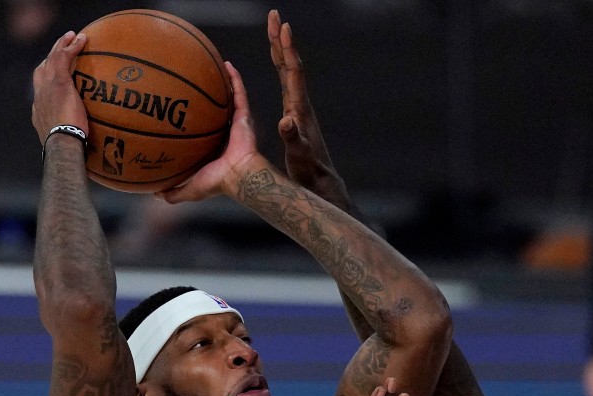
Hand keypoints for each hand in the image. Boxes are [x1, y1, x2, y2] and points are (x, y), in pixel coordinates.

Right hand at [31, 31, 88, 142]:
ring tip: (71, 36)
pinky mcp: (59, 82)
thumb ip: (71, 138)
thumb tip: (84, 144)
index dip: (46, 80)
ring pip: (51, 60)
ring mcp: (47, 88)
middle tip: (60, 49)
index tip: (54, 76)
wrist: (61, 145)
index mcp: (39, 111)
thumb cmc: (67, 150)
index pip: (40, 90)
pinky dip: (71, 47)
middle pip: (41, 70)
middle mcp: (39, 96)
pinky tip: (81, 39)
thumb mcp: (66, 142)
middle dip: (50, 58)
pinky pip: (63, 57)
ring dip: (60, 46)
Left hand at [158, 62, 264, 203]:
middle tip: (192, 81)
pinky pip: (240, 93)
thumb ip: (174, 192)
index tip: (179, 107)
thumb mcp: (190, 189)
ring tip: (211, 64)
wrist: (239, 177)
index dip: (194, 119)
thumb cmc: (218, 183)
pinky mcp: (245, 117)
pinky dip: (235, 79)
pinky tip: (227, 65)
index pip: (202, 130)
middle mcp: (224, 132)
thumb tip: (155, 194)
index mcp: (214, 147)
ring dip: (222, 81)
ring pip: (228, 97)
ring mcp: (235, 123)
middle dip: (206, 96)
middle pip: (214, 110)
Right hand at [267, 10, 353, 212]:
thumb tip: (286, 120)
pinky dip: (279, 65)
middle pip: (289, 63)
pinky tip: (275, 61)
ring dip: (280, 48)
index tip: (283, 26)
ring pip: (287, 70)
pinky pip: (285, 81)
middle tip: (274, 15)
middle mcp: (300, 102)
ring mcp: (298, 107)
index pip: (293, 71)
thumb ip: (293, 138)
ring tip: (273, 29)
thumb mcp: (298, 155)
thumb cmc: (308, 170)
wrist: (319, 181)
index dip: (288, 49)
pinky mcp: (294, 113)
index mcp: (299, 107)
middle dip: (280, 39)